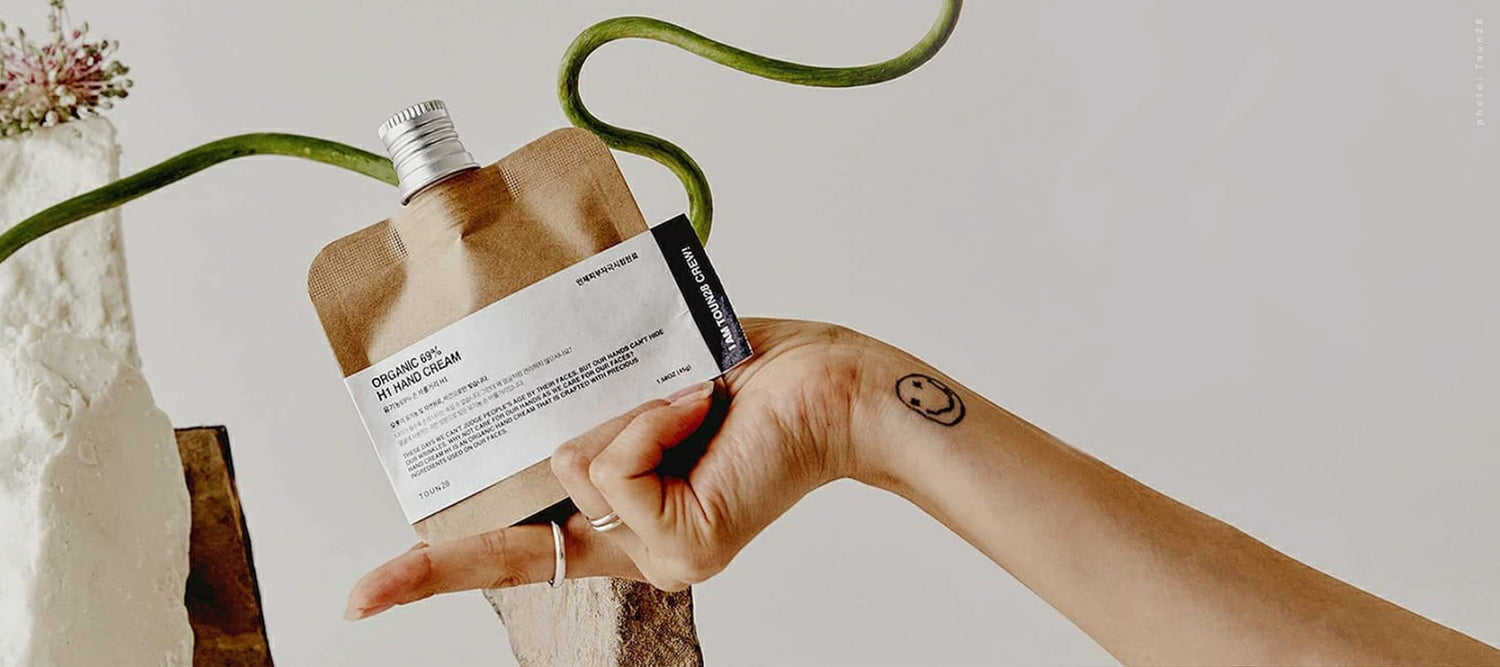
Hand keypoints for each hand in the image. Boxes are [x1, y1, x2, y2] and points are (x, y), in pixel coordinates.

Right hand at [345, 318, 882, 618]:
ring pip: (575, 465)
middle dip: (587, 433)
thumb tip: (548, 401)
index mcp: (623, 508)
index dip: (437, 567)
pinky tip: (706, 407)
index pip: (517, 549)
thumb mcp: (652, 381)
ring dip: (633, 407)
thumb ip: (598, 403)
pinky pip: (614, 464)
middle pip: (536, 501)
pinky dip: (652, 416)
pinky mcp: (682, 544)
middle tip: (684, 412)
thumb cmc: (755, 376)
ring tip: (699, 396)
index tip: (363, 595)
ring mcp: (658, 554)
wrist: (837, 385)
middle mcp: (635, 544)